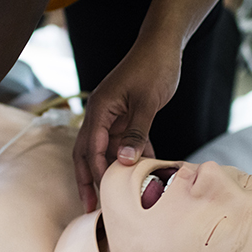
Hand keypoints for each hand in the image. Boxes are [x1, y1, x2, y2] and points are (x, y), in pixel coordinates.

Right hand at [73, 41, 179, 210]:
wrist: (164, 45)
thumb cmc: (155, 67)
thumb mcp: (147, 102)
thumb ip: (137, 132)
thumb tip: (125, 162)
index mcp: (100, 109)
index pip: (90, 147)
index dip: (95, 172)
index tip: (101, 195)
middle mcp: (101, 114)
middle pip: (87, 152)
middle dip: (87, 180)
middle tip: (89, 207)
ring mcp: (113, 115)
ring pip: (106, 150)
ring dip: (110, 171)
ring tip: (115, 198)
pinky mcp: (127, 116)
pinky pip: (125, 142)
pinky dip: (132, 156)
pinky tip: (143, 172)